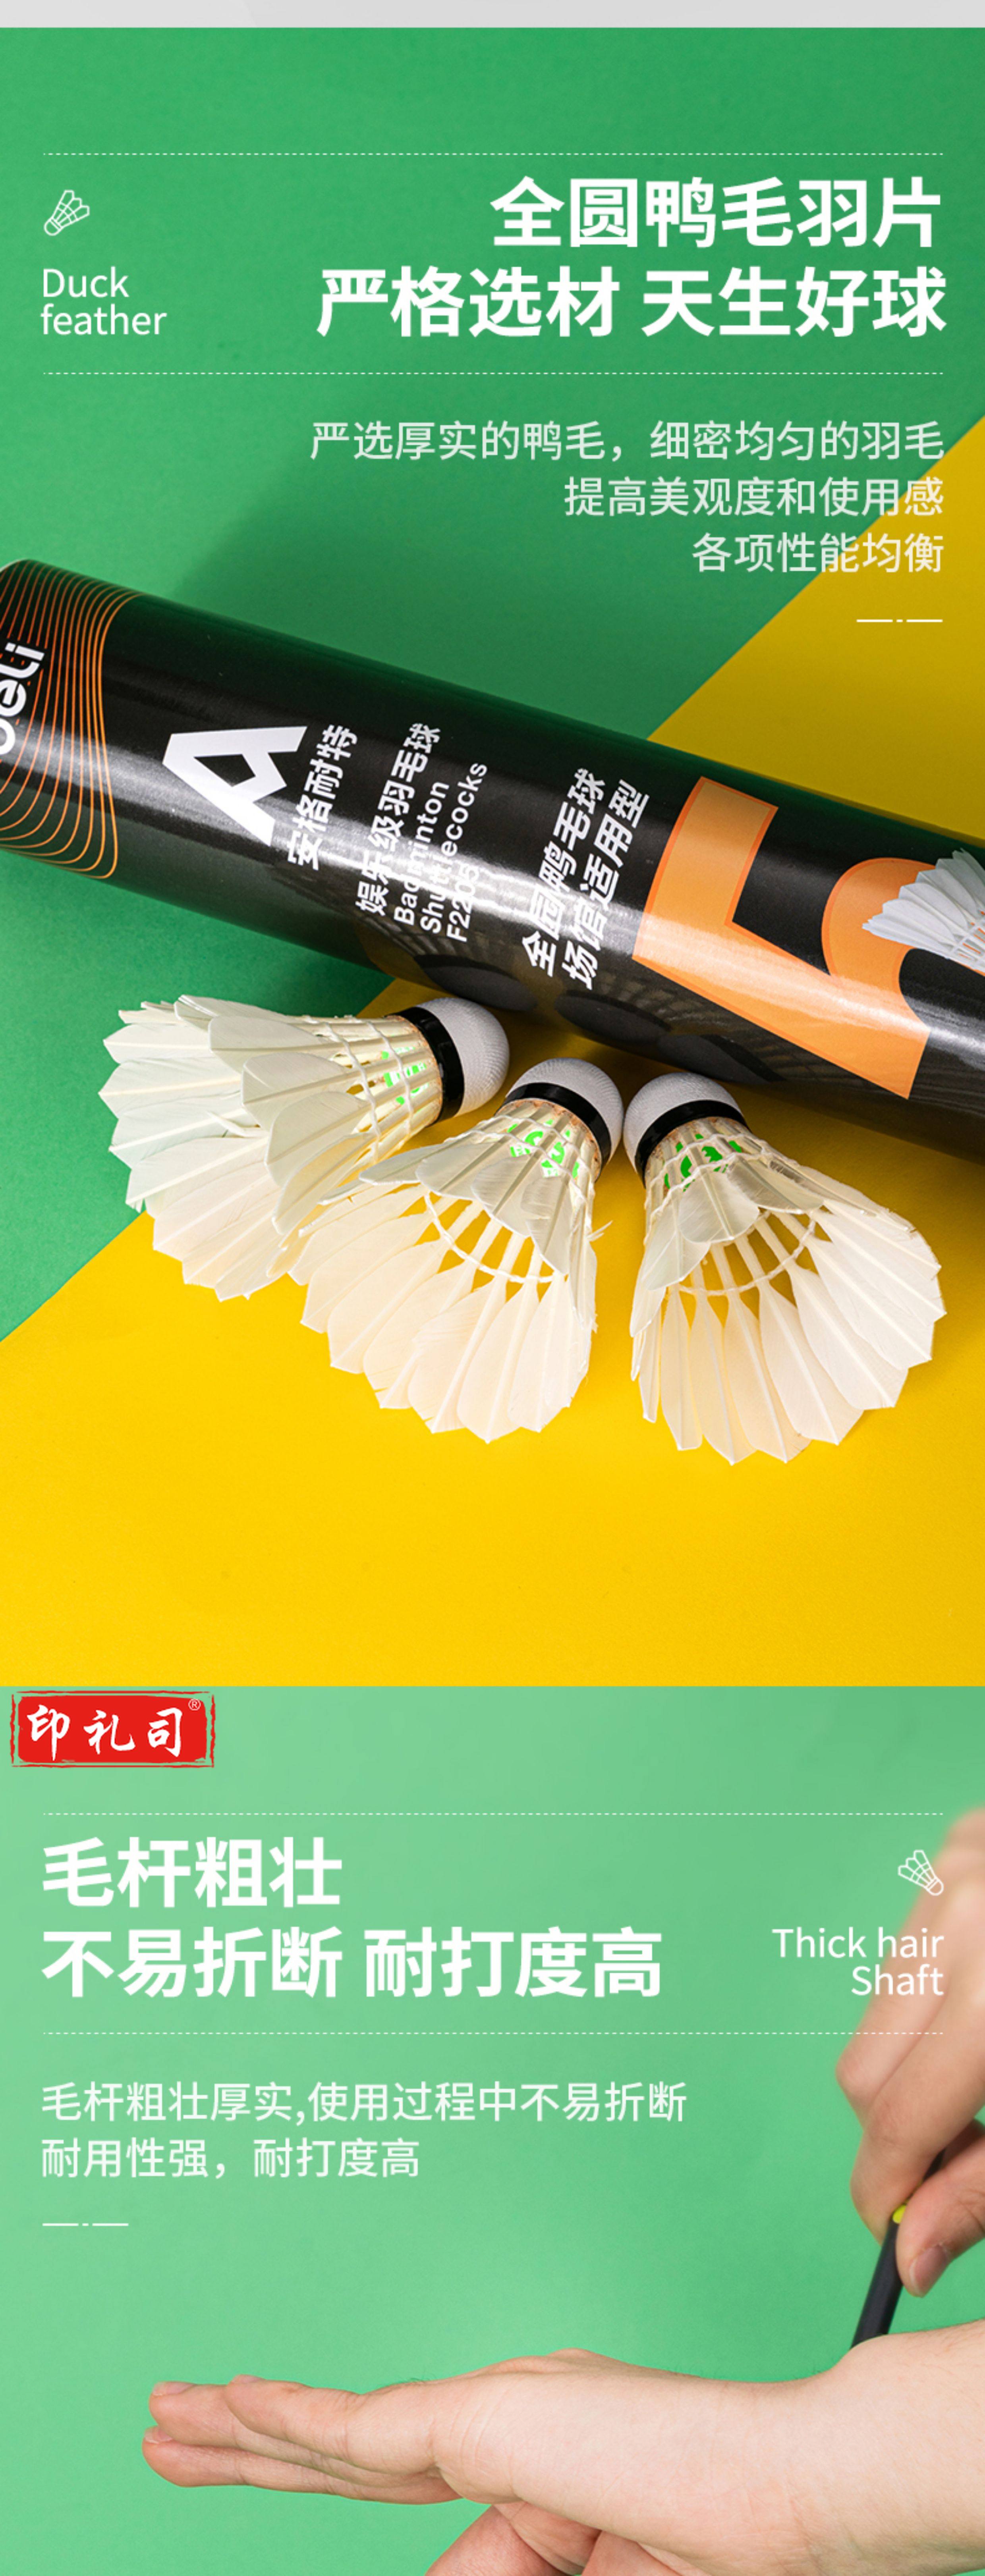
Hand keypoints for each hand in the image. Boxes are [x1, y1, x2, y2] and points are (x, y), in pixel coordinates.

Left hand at [143, 2330, 984, 2574]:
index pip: (390, 2469)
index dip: (310, 2463)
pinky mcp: (492, 2415)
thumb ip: (504, 2564)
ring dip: (243, 2427)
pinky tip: (234, 2404)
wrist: (789, 2494)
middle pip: (342, 2439)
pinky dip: (294, 2416)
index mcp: (528, 2452)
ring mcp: (496, 2408)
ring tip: (170, 2418)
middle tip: (171, 2422)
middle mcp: (503, 2414)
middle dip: (246, 2438)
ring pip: (337, 2428)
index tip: (246, 2452)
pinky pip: (368, 2426)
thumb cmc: (721, 2535)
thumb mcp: (585, 2567)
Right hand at [837, 1807, 984, 2298]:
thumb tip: (910, 2253)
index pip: (895, 2121)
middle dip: (898, 2135)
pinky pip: (908, 1952)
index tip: (893, 2231)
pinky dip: (939, 2000)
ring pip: (879, 2013)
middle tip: (961, 2157)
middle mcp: (958, 1923)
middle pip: (864, 2072)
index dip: (884, 2192)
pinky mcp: (953, 1848)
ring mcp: (949, 1873)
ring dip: (918, 2065)